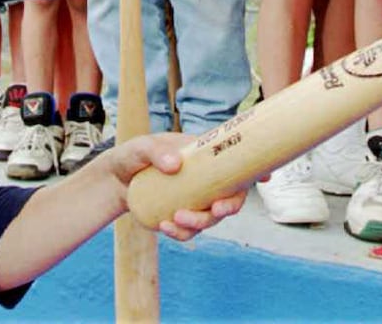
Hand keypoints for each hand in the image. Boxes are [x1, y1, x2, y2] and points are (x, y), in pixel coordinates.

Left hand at [102, 134, 245, 240]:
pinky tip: (164, 227)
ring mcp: (195, 201)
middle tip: (216, 210)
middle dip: (230, 207)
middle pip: (232, 197)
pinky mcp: (182, 218)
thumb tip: (176, 165)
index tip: (266, 177)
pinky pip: (190, 232)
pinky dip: (181, 233)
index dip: (256, 170)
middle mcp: (206, 180)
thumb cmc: (133, 156)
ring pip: (212, 219)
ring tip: (176, 219)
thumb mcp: (141, 147)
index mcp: (204, 157)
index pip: (236, 162)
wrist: (115, 181)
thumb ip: (157, 151)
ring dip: (201, 223)